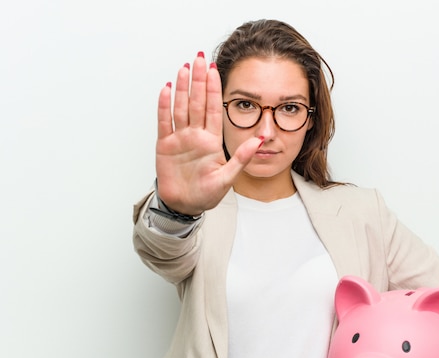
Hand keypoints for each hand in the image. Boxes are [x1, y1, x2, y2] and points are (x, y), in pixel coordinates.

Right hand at [155, 53, 262, 214]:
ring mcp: (180, 138)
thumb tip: (260, 140)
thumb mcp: (228, 177)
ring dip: (182, 88)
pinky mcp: (165, 145)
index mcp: (212, 140)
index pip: (214, 109)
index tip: (216, 70)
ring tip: (184, 68)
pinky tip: (166, 89)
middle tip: (199, 58)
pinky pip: (164, 122)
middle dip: (199, 80)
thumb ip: (241, 158)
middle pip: (197, 102)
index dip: (214, 89)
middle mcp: (196, 135)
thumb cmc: (207, 193)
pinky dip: (164, 105)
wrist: (186, 205)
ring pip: (181, 107)